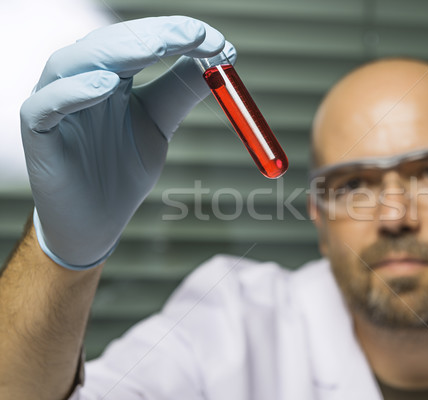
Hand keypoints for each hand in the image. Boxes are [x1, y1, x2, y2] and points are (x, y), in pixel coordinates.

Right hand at [20, 16, 235, 268]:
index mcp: (111, 75)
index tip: (217, 40)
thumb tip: (221, 56)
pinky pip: (46, 106)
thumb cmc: (123, 169)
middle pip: (111, 43)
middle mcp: (79, 81)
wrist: (98, 222)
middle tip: (195, 34)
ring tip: (157, 47)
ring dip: (118, 50)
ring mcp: (55, 104)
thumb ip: (181, 91)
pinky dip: (74, 91)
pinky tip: (106, 84)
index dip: (177, 34)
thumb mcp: (160, 124)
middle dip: (155, 35)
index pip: (141, 41)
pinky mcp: (37, 134)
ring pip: (74, 63)